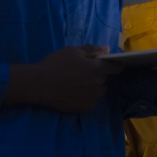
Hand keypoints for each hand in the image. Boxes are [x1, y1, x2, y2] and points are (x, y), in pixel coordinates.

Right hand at [4, 45, 122, 111]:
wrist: (40, 84)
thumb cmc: (56, 64)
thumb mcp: (73, 51)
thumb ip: (92, 50)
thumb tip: (107, 49)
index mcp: (97, 69)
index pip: (114, 68)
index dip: (116, 65)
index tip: (115, 65)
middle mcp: (98, 84)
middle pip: (105, 80)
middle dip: (99, 75)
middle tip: (86, 72)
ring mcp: (91, 98)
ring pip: (99, 91)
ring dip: (94, 87)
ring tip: (80, 83)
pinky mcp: (84, 108)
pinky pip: (92, 101)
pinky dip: (88, 97)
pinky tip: (76, 93)